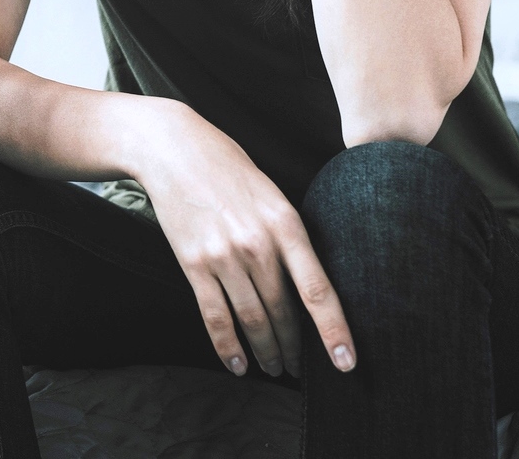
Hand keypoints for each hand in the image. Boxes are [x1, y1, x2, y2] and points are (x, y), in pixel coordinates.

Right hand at [133, 103, 355, 378]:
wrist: (173, 149)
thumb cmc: (229, 169)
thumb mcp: (273, 194)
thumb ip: (289, 236)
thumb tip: (306, 285)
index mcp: (286, 224)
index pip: (317, 290)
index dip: (334, 331)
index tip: (345, 363)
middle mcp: (257, 244)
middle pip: (284, 312)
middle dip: (295, 348)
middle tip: (302, 370)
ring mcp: (223, 255)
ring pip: (252, 320)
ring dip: (265, 351)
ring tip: (273, 368)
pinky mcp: (193, 263)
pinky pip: (214, 315)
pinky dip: (227, 346)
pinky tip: (237, 364)